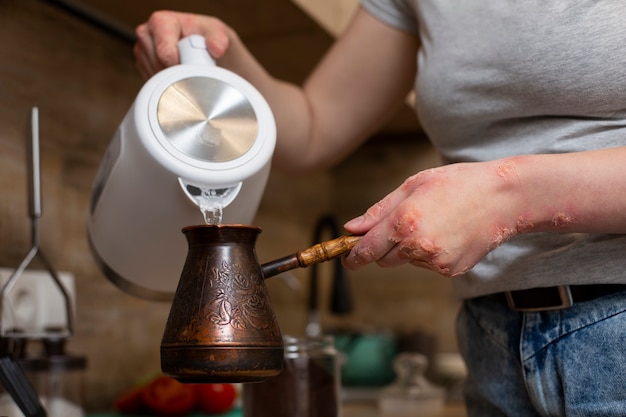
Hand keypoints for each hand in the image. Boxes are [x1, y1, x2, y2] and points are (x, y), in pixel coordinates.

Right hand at [134, 11, 231, 78]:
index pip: (165, 53)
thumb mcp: (217, 34)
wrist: (206, 50)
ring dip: (173, 82)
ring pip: (155, 79)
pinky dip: (168, 87)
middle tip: (192, 69)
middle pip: (159, 68)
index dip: (181, 65)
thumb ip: (218, 39)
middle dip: (177, 74)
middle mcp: (147, 36)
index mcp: (161, 22)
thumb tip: (216, 48)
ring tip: (186, 71)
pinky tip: (178, 77)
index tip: (193, 67)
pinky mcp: (144, 68)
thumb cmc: (207, 37)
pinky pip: (154, 86)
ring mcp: (143, 53)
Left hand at [342, 159, 526, 275]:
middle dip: (384, 247)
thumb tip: (352, 228)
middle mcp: (416, 246)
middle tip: (402, 226)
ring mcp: (434, 261)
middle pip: (384, 259)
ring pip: (407, 260)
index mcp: (403, 222)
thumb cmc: (458, 184)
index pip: (367, 250)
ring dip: (411, 248)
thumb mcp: (414, 185)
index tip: (348, 259)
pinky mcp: (450, 270)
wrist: (504, 198)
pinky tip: (449, 234)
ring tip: (436, 222)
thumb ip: (379, 211)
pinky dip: (431, 253)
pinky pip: (428, 265)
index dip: (353, 256)